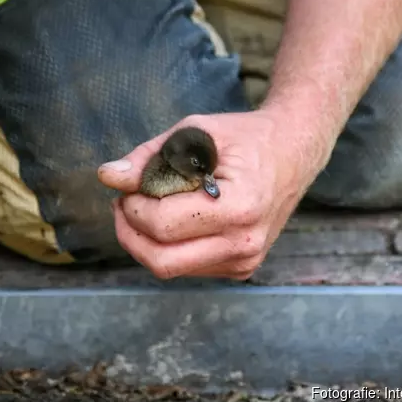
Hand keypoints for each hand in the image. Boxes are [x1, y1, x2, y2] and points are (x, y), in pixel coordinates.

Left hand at [97, 111, 322, 279]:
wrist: (294, 153)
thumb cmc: (245, 138)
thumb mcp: (195, 132)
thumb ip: (149, 156)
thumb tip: (108, 176)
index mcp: (240, 206)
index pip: (162, 224)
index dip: (132, 206)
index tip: (128, 186)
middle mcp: (245, 243)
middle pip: (161, 261)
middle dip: (130, 233)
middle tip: (124, 204)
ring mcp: (245, 260)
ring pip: (170, 268)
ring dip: (145, 241)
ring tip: (147, 207)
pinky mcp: (242, 268)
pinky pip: (187, 267)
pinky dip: (169, 246)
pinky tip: (173, 219)